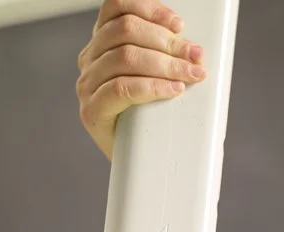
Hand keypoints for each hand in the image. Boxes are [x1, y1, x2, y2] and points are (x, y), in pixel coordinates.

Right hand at [76, 0, 206, 159]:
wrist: (134, 163)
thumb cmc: (148, 120)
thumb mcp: (153, 77)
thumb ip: (161, 55)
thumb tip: (193, 47)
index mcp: (101, 43)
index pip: (117, 7)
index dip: (150, 8)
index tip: (179, 25)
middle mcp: (90, 60)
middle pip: (125, 30)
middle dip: (167, 41)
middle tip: (195, 56)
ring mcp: (88, 86)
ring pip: (126, 57)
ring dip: (166, 63)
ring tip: (191, 74)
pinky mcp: (92, 112)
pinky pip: (122, 89)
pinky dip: (152, 86)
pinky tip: (173, 89)